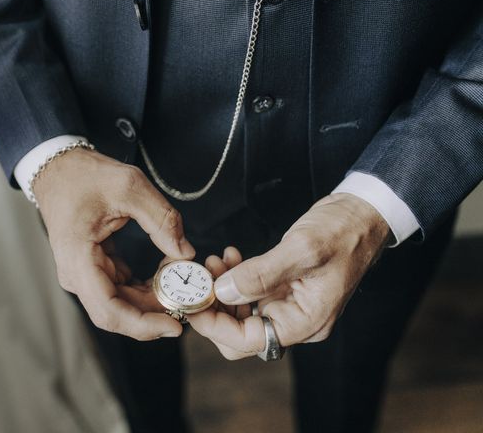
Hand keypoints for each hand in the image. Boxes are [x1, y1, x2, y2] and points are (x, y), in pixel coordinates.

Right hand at [33, 148, 194, 339]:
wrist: (60, 169)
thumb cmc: (85, 175)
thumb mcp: (130, 186)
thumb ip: (162, 219)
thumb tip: (186, 254)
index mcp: (78, 260)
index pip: (109, 311)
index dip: (143, 325)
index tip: (174, 325)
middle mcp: (77, 275)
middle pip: (119, 313)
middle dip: (156, 313)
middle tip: (191, 302)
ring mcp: (85, 275)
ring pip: (123, 304)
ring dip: (154, 300)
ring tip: (183, 282)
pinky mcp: (95, 270)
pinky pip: (123, 289)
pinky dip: (147, 286)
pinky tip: (167, 271)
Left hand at [189, 193, 390, 358]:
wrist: (362, 214)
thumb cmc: (343, 231)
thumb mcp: (302, 249)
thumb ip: (261, 274)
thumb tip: (223, 292)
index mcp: (305, 321)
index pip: (248, 340)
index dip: (214, 324)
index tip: (191, 301)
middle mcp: (297, 321)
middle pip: (241, 334)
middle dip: (216, 308)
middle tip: (201, 279)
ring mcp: (290, 306)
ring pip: (242, 314)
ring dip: (222, 291)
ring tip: (215, 262)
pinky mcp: (284, 290)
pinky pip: (251, 295)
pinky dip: (235, 279)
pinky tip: (230, 258)